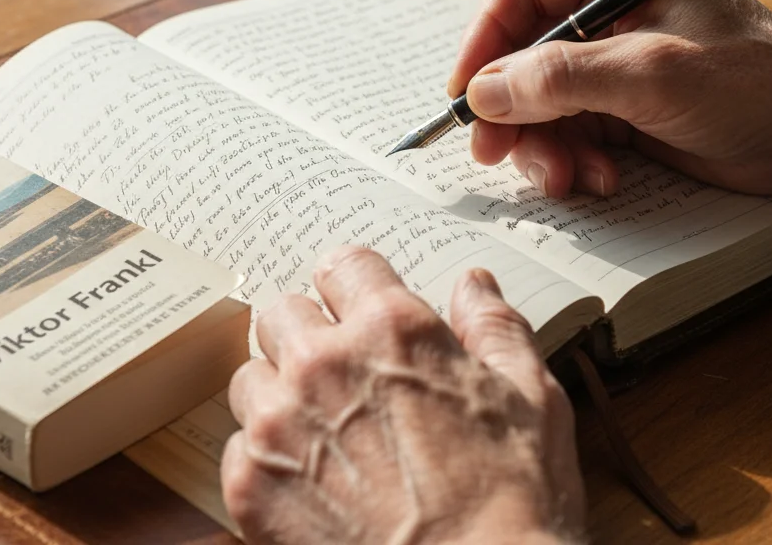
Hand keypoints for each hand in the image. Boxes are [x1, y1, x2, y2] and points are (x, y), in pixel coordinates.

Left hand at [221, 246, 585, 544]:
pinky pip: (238, 448)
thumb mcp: (533, 401)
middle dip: (308, 336)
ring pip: (251, 378)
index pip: (341, 265)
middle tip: (339, 375)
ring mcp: (279, 425)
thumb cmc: (513, 506)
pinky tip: (310, 484)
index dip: (354, 288)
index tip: (357, 310)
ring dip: (280, 396)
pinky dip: (267, 461)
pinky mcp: (250, 486)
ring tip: (323, 435)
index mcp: (393, 330)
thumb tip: (474, 286)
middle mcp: (324, 364)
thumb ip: (495, 330)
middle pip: (281, 313)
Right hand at [447, 0, 771, 219]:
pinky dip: (574, 159)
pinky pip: (573, 130)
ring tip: (568, 177)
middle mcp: (613, 8)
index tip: (466, 92)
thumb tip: (484, 92)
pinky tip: (599, 179)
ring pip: (543, 100)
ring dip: (545, 144)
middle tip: (497, 152)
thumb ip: (559, 78)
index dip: (485, 38)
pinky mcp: (629, 107)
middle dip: (512, 108)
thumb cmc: (758, 84)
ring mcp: (619, 60)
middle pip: (524, 52)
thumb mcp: (649, 74)